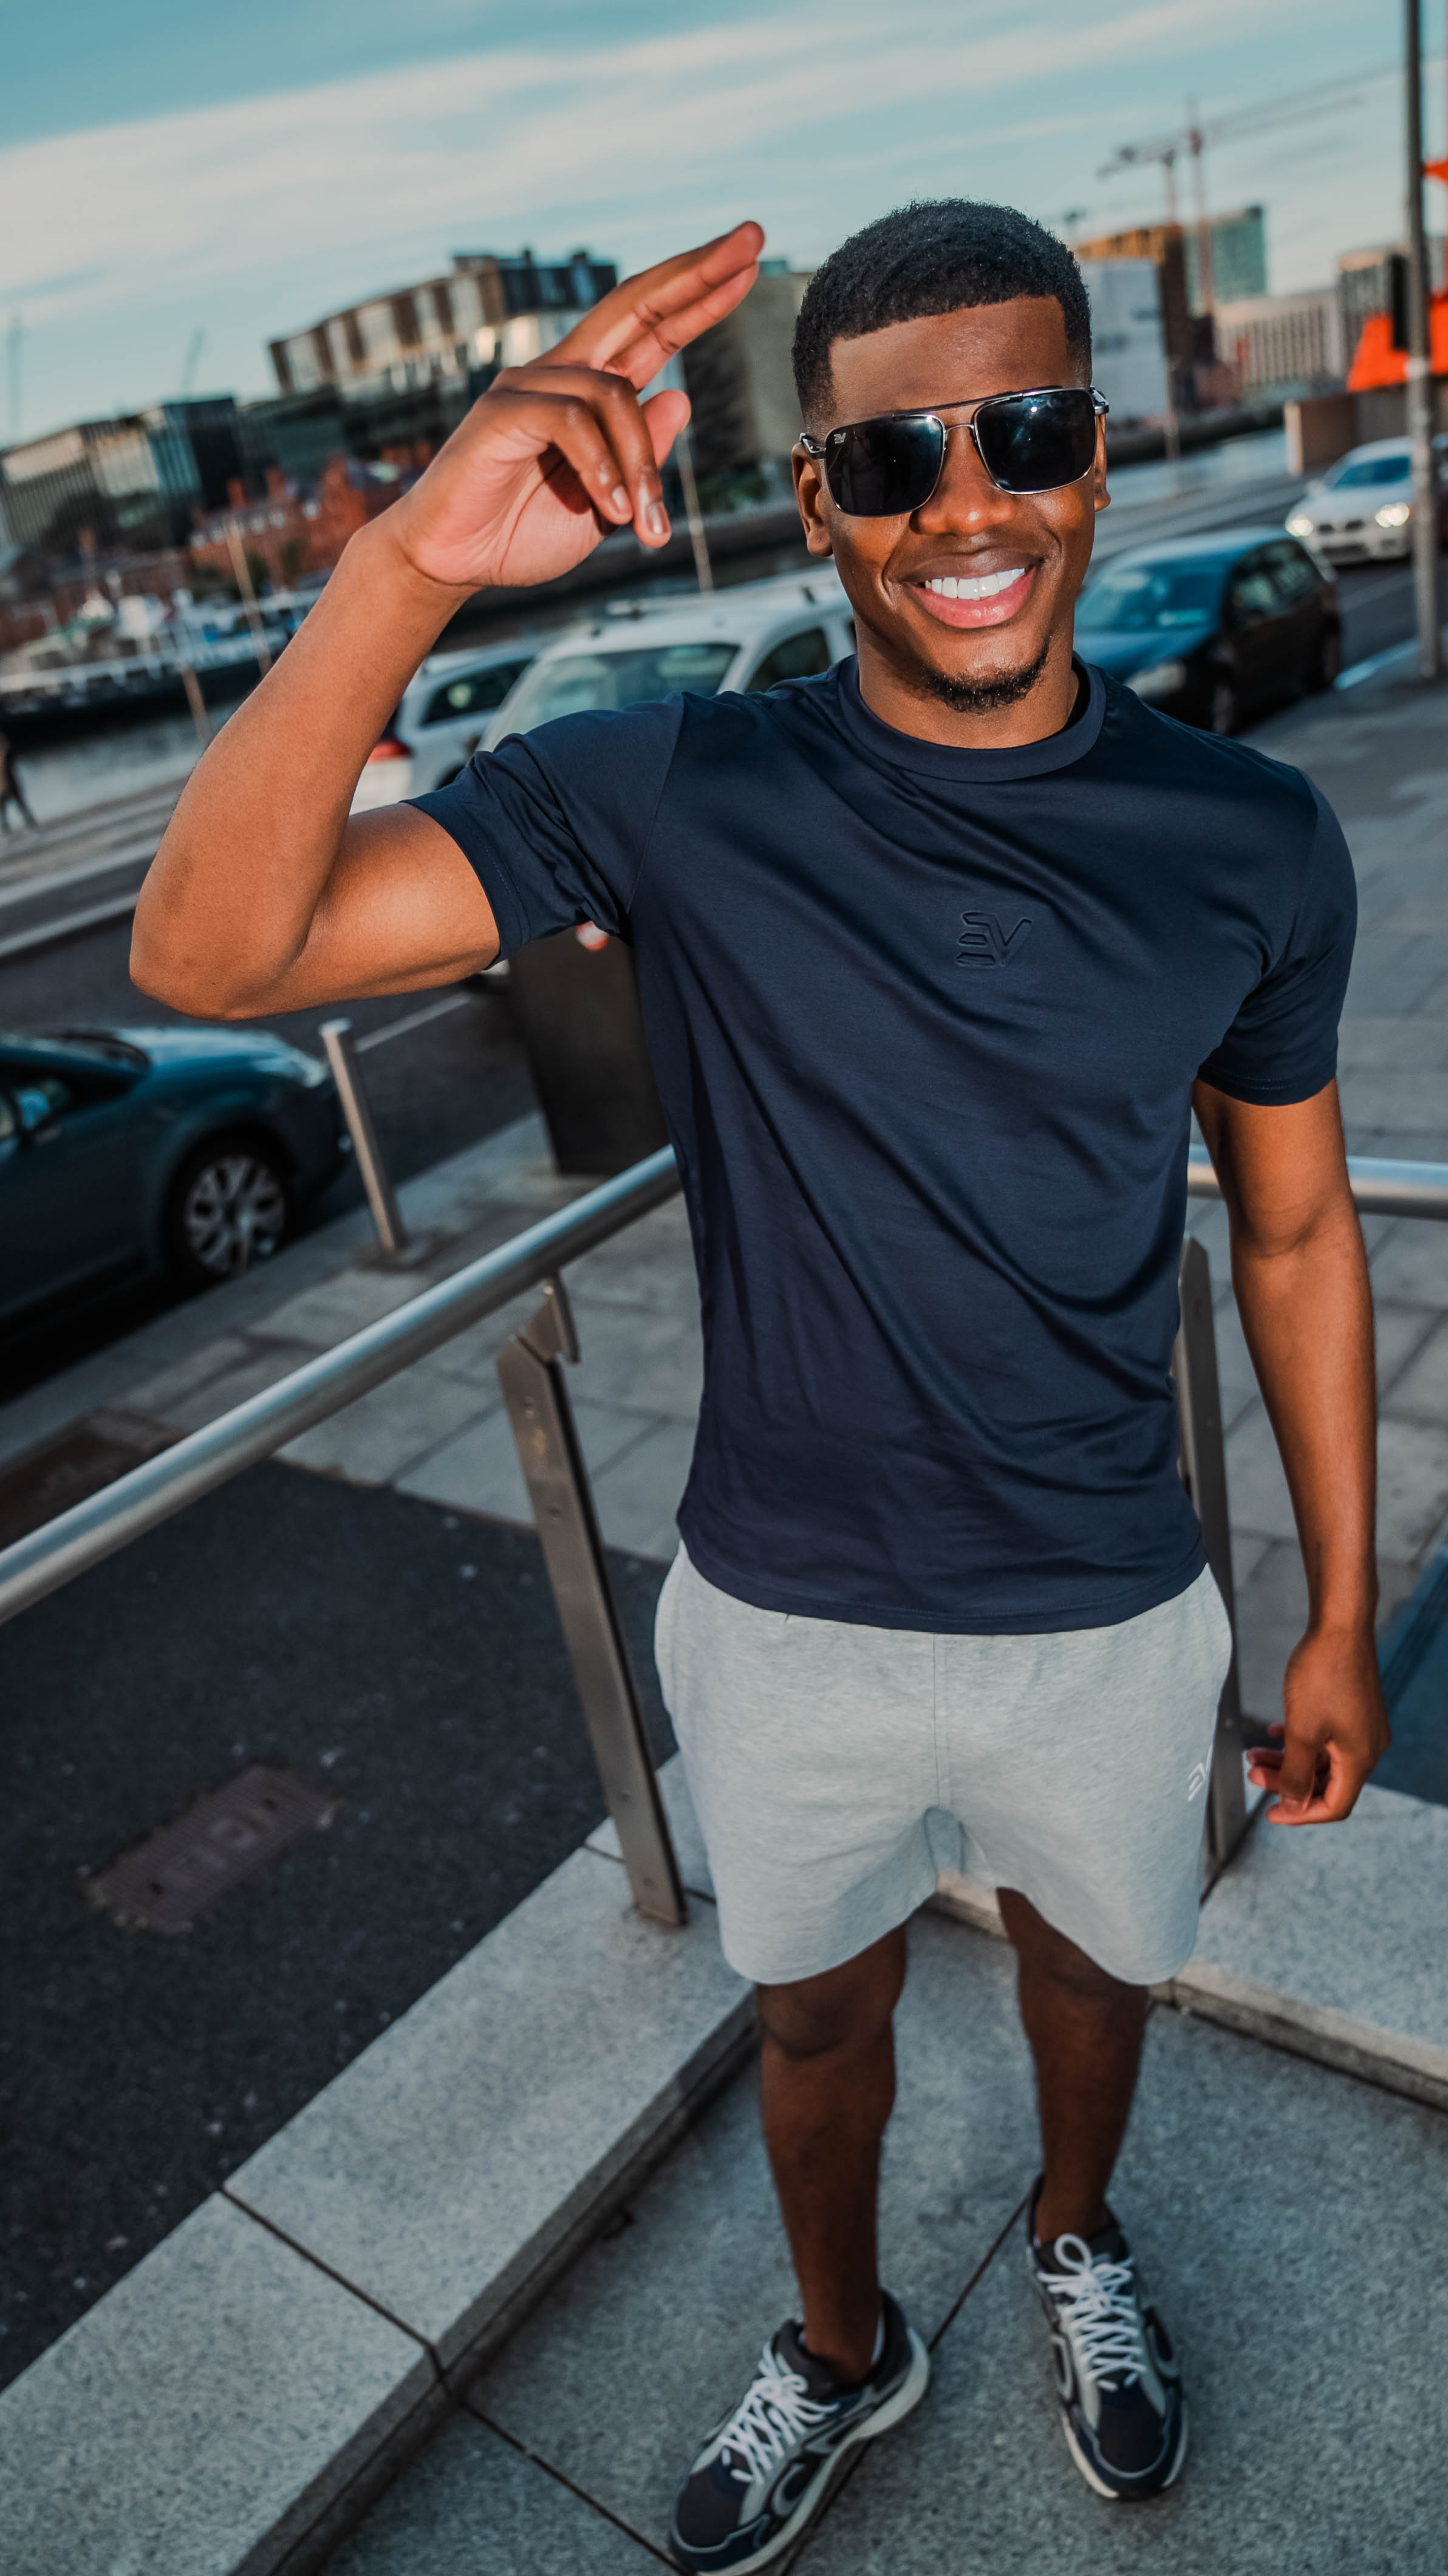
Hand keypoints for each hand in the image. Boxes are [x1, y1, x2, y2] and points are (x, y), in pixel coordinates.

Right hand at [384, 222, 763, 594]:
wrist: (453, 562)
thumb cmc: (521, 531)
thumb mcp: (607, 503)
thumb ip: (641, 458)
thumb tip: (681, 398)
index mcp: (590, 389)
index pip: (654, 327)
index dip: (700, 295)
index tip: (750, 262)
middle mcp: (561, 372)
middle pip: (636, 304)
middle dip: (696, 273)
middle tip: (752, 239)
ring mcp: (528, 384)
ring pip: (614, 394)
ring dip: (642, 467)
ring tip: (648, 528)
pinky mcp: (502, 411)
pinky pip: (571, 423)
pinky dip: (601, 468)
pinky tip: (610, 509)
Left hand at [1246, 1623, 1388, 1824]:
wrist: (1339, 1626)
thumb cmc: (1322, 1675)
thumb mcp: (1302, 1731)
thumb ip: (1297, 1774)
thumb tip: (1293, 1808)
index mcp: (1360, 1759)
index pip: (1334, 1806)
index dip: (1300, 1814)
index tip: (1268, 1812)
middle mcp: (1367, 1747)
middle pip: (1326, 1783)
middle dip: (1287, 1782)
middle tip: (1252, 1774)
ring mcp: (1361, 1727)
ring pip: (1322, 1759)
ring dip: (1288, 1760)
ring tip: (1254, 1753)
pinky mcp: (1352, 1710)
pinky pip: (1326, 1738)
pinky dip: (1299, 1740)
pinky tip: (1273, 1731)